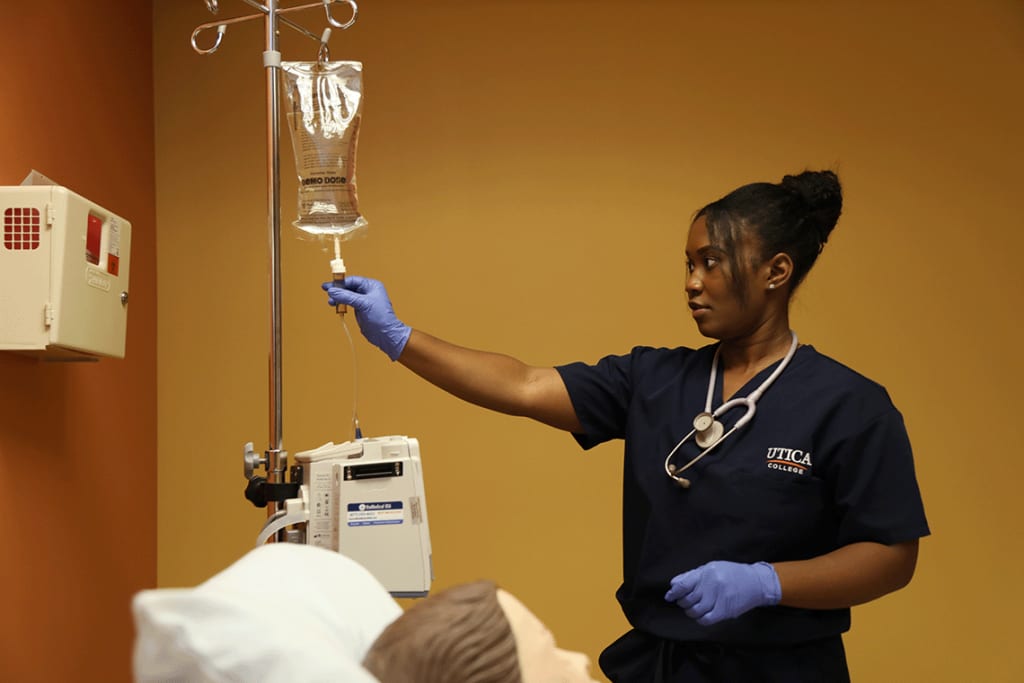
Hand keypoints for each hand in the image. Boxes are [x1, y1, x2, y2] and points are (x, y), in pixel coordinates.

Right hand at [322, 276, 410, 360]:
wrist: (385, 334)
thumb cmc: (381, 318)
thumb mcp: (363, 304)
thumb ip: (346, 296)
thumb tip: (333, 291)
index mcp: (372, 286)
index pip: (353, 280)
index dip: (340, 282)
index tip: (330, 286)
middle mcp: (367, 292)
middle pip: (348, 287)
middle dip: (338, 290)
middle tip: (327, 291)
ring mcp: (363, 301)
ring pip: (347, 296)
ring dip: (338, 298)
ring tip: (331, 302)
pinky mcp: (360, 310)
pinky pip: (347, 304)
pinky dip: (341, 304)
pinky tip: (336, 306)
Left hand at [664, 561, 780, 625]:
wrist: (756, 582)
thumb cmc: (731, 573)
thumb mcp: (711, 568)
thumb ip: (691, 575)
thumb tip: (673, 584)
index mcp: (707, 572)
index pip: (683, 584)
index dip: (674, 592)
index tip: (669, 597)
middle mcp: (712, 584)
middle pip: (688, 599)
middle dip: (683, 602)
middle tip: (684, 601)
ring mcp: (720, 598)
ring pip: (695, 611)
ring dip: (691, 612)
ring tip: (693, 608)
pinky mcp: (726, 611)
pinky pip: (706, 619)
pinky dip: (700, 619)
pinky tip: (702, 615)